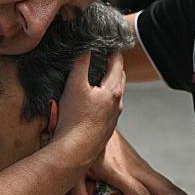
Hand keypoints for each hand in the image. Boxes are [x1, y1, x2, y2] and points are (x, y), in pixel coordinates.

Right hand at [51, 51, 125, 170]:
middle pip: (120, 79)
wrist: (75, 152)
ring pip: (115, 95)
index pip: (118, 64)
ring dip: (110, 83)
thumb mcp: (74, 84)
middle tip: (108, 57)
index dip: (115, 51)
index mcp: (112, 91)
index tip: (112, 42)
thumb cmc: (75, 120)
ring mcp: (112, 118)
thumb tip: (86, 47)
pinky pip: (108, 108)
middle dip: (115, 66)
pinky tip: (93, 101)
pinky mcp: (105, 129)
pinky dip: (105, 98)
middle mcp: (117, 104)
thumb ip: (81, 63)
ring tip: (101, 76)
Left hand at [72, 131, 194, 194]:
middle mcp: (134, 168)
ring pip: (170, 186)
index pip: (139, 193)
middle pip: (164, 189)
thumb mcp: (76, 165)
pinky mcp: (143, 167)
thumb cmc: (84, 143)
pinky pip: (165, 183)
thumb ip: (76, 190)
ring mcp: (141, 167)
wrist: (95, 117)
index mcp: (117, 170)